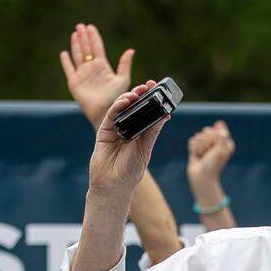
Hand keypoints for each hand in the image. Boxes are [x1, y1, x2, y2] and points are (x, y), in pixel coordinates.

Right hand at [59, 23, 134, 129]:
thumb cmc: (116, 98)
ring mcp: (82, 75)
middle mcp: (91, 69)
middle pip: (86, 49)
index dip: (94, 37)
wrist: (105, 112)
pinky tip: (64, 53)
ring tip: (74, 33)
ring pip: (77, 56)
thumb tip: (131, 50)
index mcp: (102, 67)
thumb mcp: (123, 79)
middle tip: (80, 25)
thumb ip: (125, 64)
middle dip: (83, 37)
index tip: (91, 27)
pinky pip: (68, 69)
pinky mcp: (74, 83)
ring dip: (76, 44)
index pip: (97, 48)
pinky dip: (65, 62)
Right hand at [87, 82, 168, 196]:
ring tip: (136, 92)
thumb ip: (153, 131)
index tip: (158, 88)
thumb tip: (165, 114)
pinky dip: (117, 106)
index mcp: (142, 133)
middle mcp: (129, 129)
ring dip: (129, 98)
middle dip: (141, 95)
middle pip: (135, 107)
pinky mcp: (104, 131)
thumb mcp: (145, 149)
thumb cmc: (131, 171)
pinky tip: (124, 101)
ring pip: (122, 108)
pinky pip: (111, 115)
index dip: (152, 100)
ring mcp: (116, 129)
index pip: (148, 112)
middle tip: (147, 85)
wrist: (113, 185)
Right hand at [186, 120, 235, 183]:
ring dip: (199, 146)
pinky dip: (193, 148)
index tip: (215, 148)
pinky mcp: (197, 148)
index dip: (214, 139)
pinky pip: (192, 140)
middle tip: (208, 154)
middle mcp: (217, 143)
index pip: (218, 130)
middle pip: (207, 130)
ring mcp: (207, 145)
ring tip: (202, 156)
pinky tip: (196, 155)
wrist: (201, 177)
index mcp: (226, 143)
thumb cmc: (213, 164)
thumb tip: (219, 123)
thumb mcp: (220, 148)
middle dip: (205, 142)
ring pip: (198, 135)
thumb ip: (221, 134)